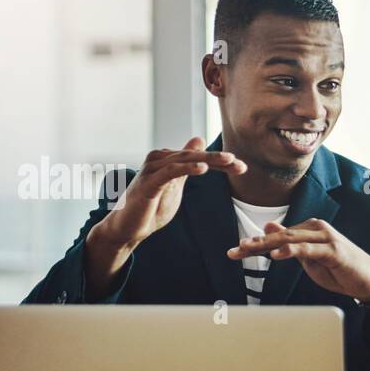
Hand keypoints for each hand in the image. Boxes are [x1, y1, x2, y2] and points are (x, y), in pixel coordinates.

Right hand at [93, 136, 246, 251]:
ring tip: (228, 160)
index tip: (241, 167)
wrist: (128, 229)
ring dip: (208, 160)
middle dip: (219, 159)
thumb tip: (198, 141)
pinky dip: (187, 168)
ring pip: (185, 160)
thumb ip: (187, 164)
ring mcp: (152, 169)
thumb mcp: (175, 185)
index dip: (220, 161)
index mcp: (167, 160)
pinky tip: (203, 169)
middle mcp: (159, 159)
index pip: (198, 157)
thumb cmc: (150, 208)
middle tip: (240, 163)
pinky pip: (170, 172)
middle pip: (194, 156)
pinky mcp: (148, 182)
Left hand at [226, 217, 369, 301]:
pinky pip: (308, 249)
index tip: (234, 252)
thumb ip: (289, 244)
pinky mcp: (334, 250)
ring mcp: (325, 238)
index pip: (275, 236)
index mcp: (307, 230)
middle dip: (255, 244)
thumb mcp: (308, 258)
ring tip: (248, 249)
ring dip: (267, 244)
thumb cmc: (339, 270)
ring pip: (290, 239)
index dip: (254, 244)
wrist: (369, 281)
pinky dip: (291, 250)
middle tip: (235, 250)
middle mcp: (315, 229)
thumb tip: (268, 228)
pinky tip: (276, 254)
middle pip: (279, 235)